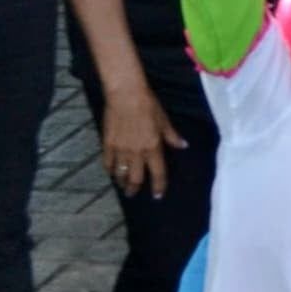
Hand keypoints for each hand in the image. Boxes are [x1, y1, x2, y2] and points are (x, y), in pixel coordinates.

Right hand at [98, 79, 185, 201]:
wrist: (125, 95)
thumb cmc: (148, 106)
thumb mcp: (164, 120)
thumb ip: (172, 136)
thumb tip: (183, 146)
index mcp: (153, 147)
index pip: (157, 173)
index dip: (159, 186)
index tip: (158, 195)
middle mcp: (136, 152)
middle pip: (135, 178)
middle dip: (135, 189)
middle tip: (133, 194)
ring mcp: (120, 149)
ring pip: (120, 173)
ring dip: (121, 181)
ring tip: (122, 185)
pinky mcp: (108, 144)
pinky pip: (108, 162)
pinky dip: (110, 169)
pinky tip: (111, 172)